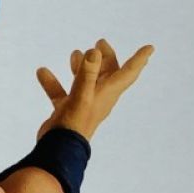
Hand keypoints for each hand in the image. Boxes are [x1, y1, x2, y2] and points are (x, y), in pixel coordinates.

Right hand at [35, 37, 152, 142]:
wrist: (59, 150)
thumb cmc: (74, 124)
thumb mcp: (81, 96)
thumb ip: (87, 74)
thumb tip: (94, 51)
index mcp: (108, 93)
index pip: (129, 73)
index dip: (139, 59)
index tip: (150, 48)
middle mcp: (98, 98)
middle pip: (108, 73)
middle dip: (106, 57)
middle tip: (100, 42)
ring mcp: (83, 104)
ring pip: (85, 81)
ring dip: (81, 66)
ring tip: (75, 53)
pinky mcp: (67, 111)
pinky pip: (62, 92)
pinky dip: (54, 82)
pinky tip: (43, 72)